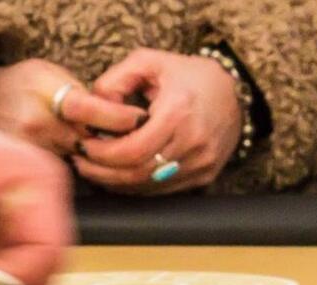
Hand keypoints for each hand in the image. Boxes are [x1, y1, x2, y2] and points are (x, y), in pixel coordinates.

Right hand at [0, 59, 145, 156]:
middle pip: (87, 142)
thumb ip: (80, 95)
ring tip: (105, 148)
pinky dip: (74, 165)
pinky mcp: (26, 168)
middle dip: (110, 141)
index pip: (90, 110)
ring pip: (77, 161)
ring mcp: (29, 153)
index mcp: (45, 99)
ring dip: (94, 156)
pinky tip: (78, 157)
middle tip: (130, 137)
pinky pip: (60, 171)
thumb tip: (114, 115)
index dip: (119, 117)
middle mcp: (36, 129)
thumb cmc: (19, 83)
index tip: (139, 119)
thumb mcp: (50, 74)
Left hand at [74, 49, 243, 194]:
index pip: (133, 149)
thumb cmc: (188, 76)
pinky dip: (136, 186)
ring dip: (115, 182)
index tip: (84, 146)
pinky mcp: (204, 176)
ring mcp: (202, 163)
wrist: (235, 92)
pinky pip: (162, 190)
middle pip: (137, 172)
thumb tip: (91, 107)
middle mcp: (194, 142)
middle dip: (102, 171)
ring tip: (94, 169)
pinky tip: (119, 175)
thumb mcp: (150, 62)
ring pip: (147, 186)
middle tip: (81, 162)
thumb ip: (116, 80)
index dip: (102, 154)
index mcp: (180, 112)